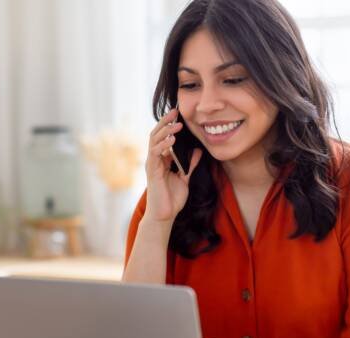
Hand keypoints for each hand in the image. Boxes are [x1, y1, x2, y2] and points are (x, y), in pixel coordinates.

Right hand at [144, 108, 203, 222]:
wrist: (165, 215)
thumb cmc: (172, 199)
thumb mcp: (185, 178)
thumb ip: (190, 165)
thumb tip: (198, 151)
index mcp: (162, 159)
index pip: (163, 136)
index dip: (170, 125)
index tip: (179, 115)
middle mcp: (155, 159)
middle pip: (156, 134)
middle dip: (165, 122)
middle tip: (175, 111)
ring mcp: (152, 164)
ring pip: (154, 141)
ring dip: (165, 131)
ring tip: (177, 124)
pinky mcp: (152, 171)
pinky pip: (155, 154)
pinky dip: (163, 145)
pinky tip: (172, 140)